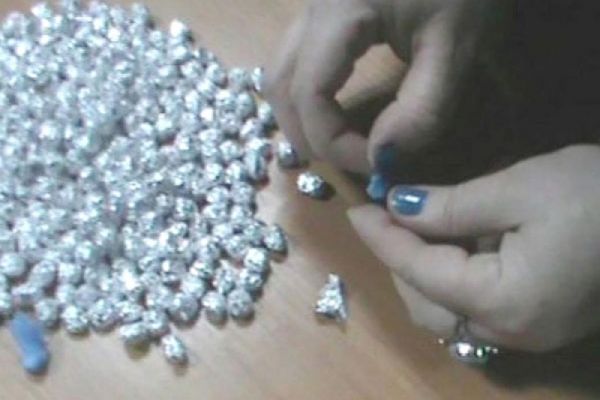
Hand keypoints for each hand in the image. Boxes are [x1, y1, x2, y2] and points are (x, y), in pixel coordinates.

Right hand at [264, 0, 511, 173]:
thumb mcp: (457, 48)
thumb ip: (422, 111)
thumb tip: (382, 162)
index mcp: (339, 12)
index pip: (309, 97)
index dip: (335, 144)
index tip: (378, 166)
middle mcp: (312, 7)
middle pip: (280, 85)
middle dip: (308, 135)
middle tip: (349, 163)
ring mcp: (313, 4)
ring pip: (280, 71)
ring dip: (300, 116)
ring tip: (337, 142)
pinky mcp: (325, 7)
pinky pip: (297, 59)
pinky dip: (307, 94)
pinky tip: (334, 108)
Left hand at [348, 145, 599, 351]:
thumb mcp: (519, 189)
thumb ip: (449, 207)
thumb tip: (398, 209)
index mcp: (501, 301)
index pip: (417, 270)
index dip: (381, 238)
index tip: (355, 210)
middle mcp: (508, 332)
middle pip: (426, 304)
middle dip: (397, 260)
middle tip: (384, 216)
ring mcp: (526, 334)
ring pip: (446, 313)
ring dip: (420, 273)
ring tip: (411, 228)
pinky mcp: (538, 322)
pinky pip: (473, 310)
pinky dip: (450, 279)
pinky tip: (450, 245)